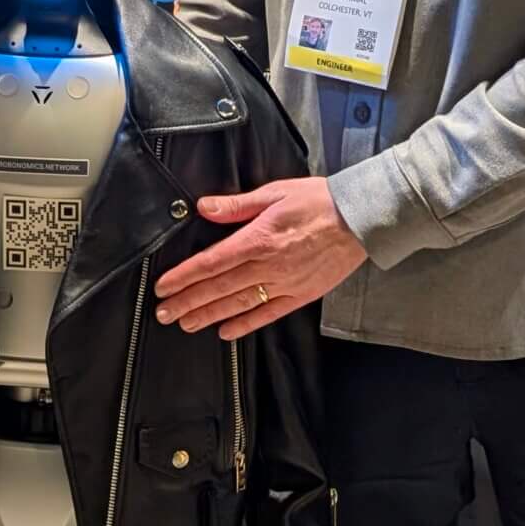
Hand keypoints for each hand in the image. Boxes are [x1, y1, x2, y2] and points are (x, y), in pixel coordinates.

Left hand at [152, 177, 367, 340]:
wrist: (360, 219)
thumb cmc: (318, 201)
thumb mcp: (274, 193)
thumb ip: (237, 205)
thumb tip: (204, 207)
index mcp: (258, 239)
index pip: (211, 262)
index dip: (185, 276)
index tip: (163, 287)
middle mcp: (268, 265)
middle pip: (219, 288)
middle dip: (188, 302)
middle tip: (164, 314)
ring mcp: (285, 283)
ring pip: (239, 304)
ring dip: (209, 316)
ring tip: (185, 324)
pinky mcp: (301, 295)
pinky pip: (269, 314)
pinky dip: (246, 324)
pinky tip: (226, 332)